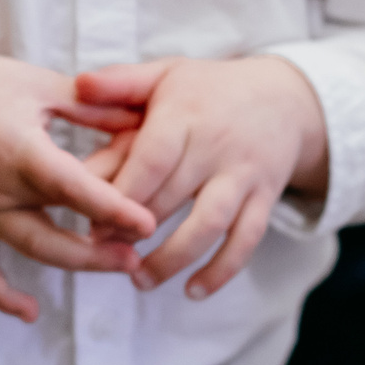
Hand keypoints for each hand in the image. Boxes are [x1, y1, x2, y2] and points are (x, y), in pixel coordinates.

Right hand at [0, 48, 154, 322]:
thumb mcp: (41, 84)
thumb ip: (93, 106)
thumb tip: (144, 121)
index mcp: (16, 150)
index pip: (68, 188)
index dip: (110, 208)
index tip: (147, 224)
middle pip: (50, 231)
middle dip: (97, 251)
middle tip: (139, 257)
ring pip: (28, 248)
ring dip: (74, 262)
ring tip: (121, 266)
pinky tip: (28, 313)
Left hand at [72, 56, 329, 300]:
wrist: (286, 98)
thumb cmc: (210, 89)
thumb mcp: (167, 74)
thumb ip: (120, 82)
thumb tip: (77, 86)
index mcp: (187, 114)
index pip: (152, 160)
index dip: (120, 195)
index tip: (90, 220)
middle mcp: (219, 146)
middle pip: (173, 197)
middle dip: (133, 230)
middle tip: (100, 252)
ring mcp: (245, 175)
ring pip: (210, 224)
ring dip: (173, 258)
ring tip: (139, 280)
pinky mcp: (265, 198)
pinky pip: (247, 239)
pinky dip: (223, 269)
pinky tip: (193, 291)